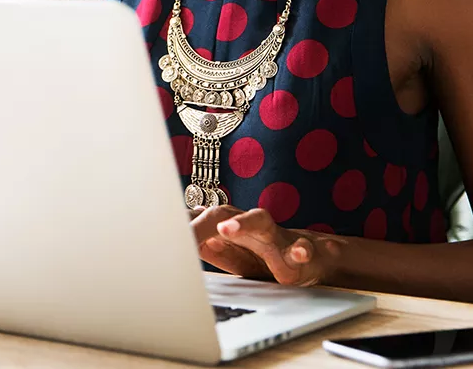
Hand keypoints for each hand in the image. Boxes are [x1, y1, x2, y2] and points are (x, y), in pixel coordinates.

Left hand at [190, 205, 345, 285]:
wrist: (312, 258)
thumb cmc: (266, 256)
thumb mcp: (232, 255)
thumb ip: (208, 245)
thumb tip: (179, 235)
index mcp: (232, 229)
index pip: (202, 220)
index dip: (182, 225)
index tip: (161, 231)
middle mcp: (250, 228)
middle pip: (224, 214)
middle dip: (201, 223)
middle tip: (182, 234)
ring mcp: (276, 238)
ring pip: (261, 221)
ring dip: (243, 223)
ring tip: (226, 228)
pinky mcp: (301, 255)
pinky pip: (302, 249)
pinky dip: (300, 251)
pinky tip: (298, 253)